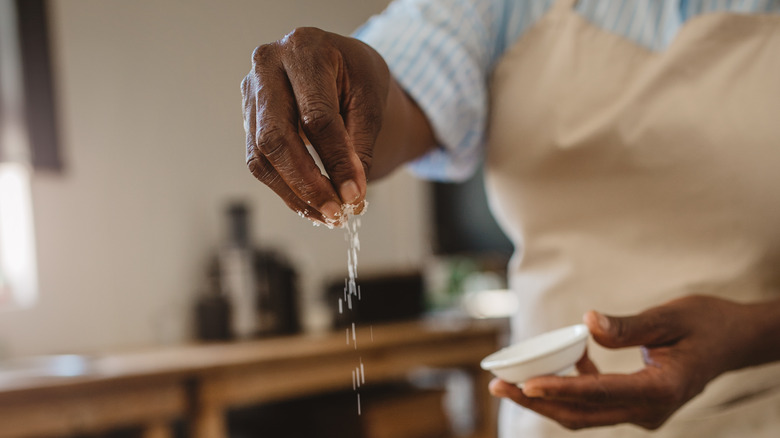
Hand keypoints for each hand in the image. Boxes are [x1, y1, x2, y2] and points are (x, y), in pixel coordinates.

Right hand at [242, 27, 389, 224]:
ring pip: (261, 155)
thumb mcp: (369, 101)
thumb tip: (351, 196)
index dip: (336, 161)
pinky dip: (285, 188)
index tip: (354, 195)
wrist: (338, 63)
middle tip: (334, 212)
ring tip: (325, 215)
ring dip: (293, 193)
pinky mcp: (248, 116)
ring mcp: (251, 91)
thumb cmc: (355, 76)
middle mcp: (267, 65)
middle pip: (276, 137)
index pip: (317, 117)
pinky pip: (259, 161)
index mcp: (304, 49)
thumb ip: (359, 147)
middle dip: (306, 183)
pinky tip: (310, 204)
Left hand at [489, 295, 755, 429]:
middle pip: (583, 414)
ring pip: (584, 413)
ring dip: (546, 399)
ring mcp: (643, 411)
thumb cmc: (705, 323)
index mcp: (662, 389)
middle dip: (537, 401)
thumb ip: (630, 326)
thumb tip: (587, 322)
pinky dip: (570, 387)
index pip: (600, 393)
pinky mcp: (635, 404)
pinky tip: (562, 362)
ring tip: (507, 381)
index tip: (526, 384)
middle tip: (497, 385)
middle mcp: (650, 409)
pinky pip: (594, 403)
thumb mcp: (672, 316)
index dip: (560, 389)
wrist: (733, 341)